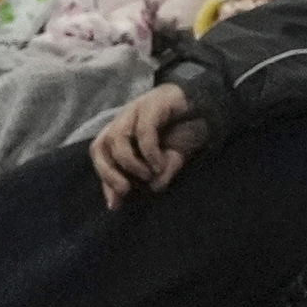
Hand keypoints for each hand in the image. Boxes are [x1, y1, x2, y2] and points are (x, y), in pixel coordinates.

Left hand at [92, 81, 213, 204]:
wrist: (206, 107)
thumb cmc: (183, 133)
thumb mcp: (170, 160)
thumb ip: (160, 174)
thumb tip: (153, 188)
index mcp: (121, 133)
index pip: (100, 155)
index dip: (105, 179)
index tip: (115, 203)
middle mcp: (123, 120)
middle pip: (101, 145)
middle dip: (108, 172)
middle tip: (125, 190)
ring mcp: (135, 110)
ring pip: (117, 137)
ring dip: (130, 163)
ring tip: (148, 175)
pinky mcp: (152, 104)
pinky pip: (143, 129)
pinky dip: (149, 151)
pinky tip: (160, 163)